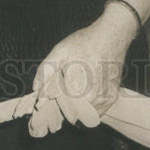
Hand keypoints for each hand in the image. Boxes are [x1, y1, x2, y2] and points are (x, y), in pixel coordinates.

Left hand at [29, 3, 135, 136]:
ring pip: (86, 115)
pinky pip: (97, 111)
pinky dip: (89, 107)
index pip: (62, 111)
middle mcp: (95, 100)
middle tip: (62, 92)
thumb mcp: (61, 51)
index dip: (54, 105)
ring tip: (75, 89)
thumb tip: (36, 89)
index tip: (51, 97)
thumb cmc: (86, 41)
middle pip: (74, 115)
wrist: (112, 34)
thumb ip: (46, 70)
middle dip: (65, 107)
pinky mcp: (113, 97)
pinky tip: (84, 92)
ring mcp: (106, 100)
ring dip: (78, 108)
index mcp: (80, 92)